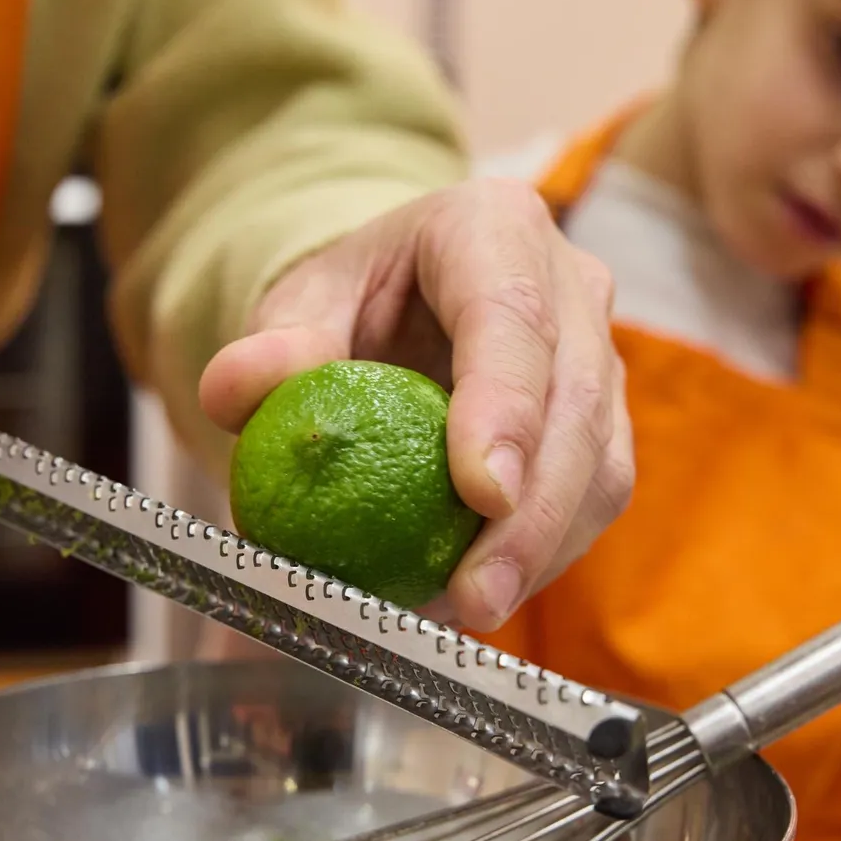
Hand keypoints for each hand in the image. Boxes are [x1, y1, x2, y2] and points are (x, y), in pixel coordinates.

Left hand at [201, 179, 633, 632]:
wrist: (400, 305)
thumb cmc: (350, 303)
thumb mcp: (297, 307)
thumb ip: (267, 345)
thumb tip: (234, 389)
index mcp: (492, 227)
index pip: (511, 318)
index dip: (505, 408)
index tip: (481, 495)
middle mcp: (569, 281)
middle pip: (573, 402)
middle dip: (532, 514)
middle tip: (475, 598)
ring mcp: (601, 351)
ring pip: (600, 460)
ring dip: (543, 550)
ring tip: (470, 613)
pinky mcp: (605, 420)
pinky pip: (593, 497)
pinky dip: (542, 555)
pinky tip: (481, 599)